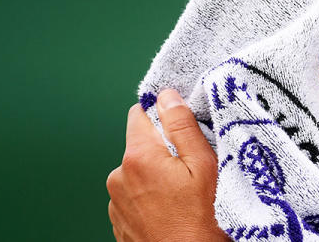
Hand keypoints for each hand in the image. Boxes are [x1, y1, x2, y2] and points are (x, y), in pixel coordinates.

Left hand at [107, 89, 226, 240]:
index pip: (139, 113)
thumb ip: (181, 126)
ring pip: (138, 171)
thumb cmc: (201, 220)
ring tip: (182, 194)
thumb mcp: (202, 164)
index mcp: (137, 157)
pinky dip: (151, 197)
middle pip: (140, 144)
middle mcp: (118, 176)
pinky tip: (171, 209)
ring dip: (156, 175)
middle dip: (163, 149)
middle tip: (189, 168)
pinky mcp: (119, 221)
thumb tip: (167, 96)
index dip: (162, 115)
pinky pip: (134, 195)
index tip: (181, 128)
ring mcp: (116, 202)